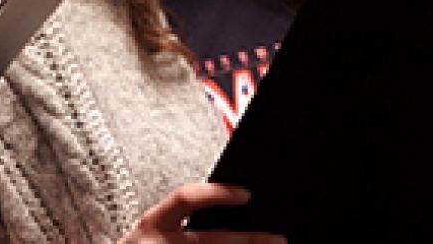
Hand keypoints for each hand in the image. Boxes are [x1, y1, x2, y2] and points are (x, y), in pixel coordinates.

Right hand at [119, 183, 285, 243]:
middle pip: (212, 240)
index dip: (217, 194)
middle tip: (278, 238)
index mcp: (153, 222)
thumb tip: (236, 203)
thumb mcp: (153, 228)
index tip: (247, 194)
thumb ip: (182, 219)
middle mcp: (159, 243)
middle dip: (249, 239)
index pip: (185, 198)